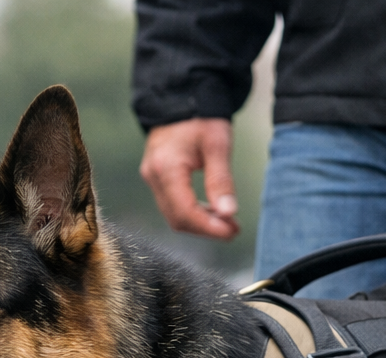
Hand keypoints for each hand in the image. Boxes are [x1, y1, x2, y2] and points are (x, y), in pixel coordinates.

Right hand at [140, 118, 238, 239]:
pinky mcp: (156, 178)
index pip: (185, 212)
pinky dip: (193, 213)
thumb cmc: (201, 117)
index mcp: (166, 168)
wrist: (181, 97)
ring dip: (200, 223)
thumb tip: (228, 214)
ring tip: (227, 221)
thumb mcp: (218, 145)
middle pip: (178, 219)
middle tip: (233, 229)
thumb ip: (221, 181)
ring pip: (174, 215)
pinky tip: (213, 210)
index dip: (209, 227)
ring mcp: (152, 178)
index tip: (232, 231)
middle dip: (206, 228)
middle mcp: (153, 176)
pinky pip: (173, 205)